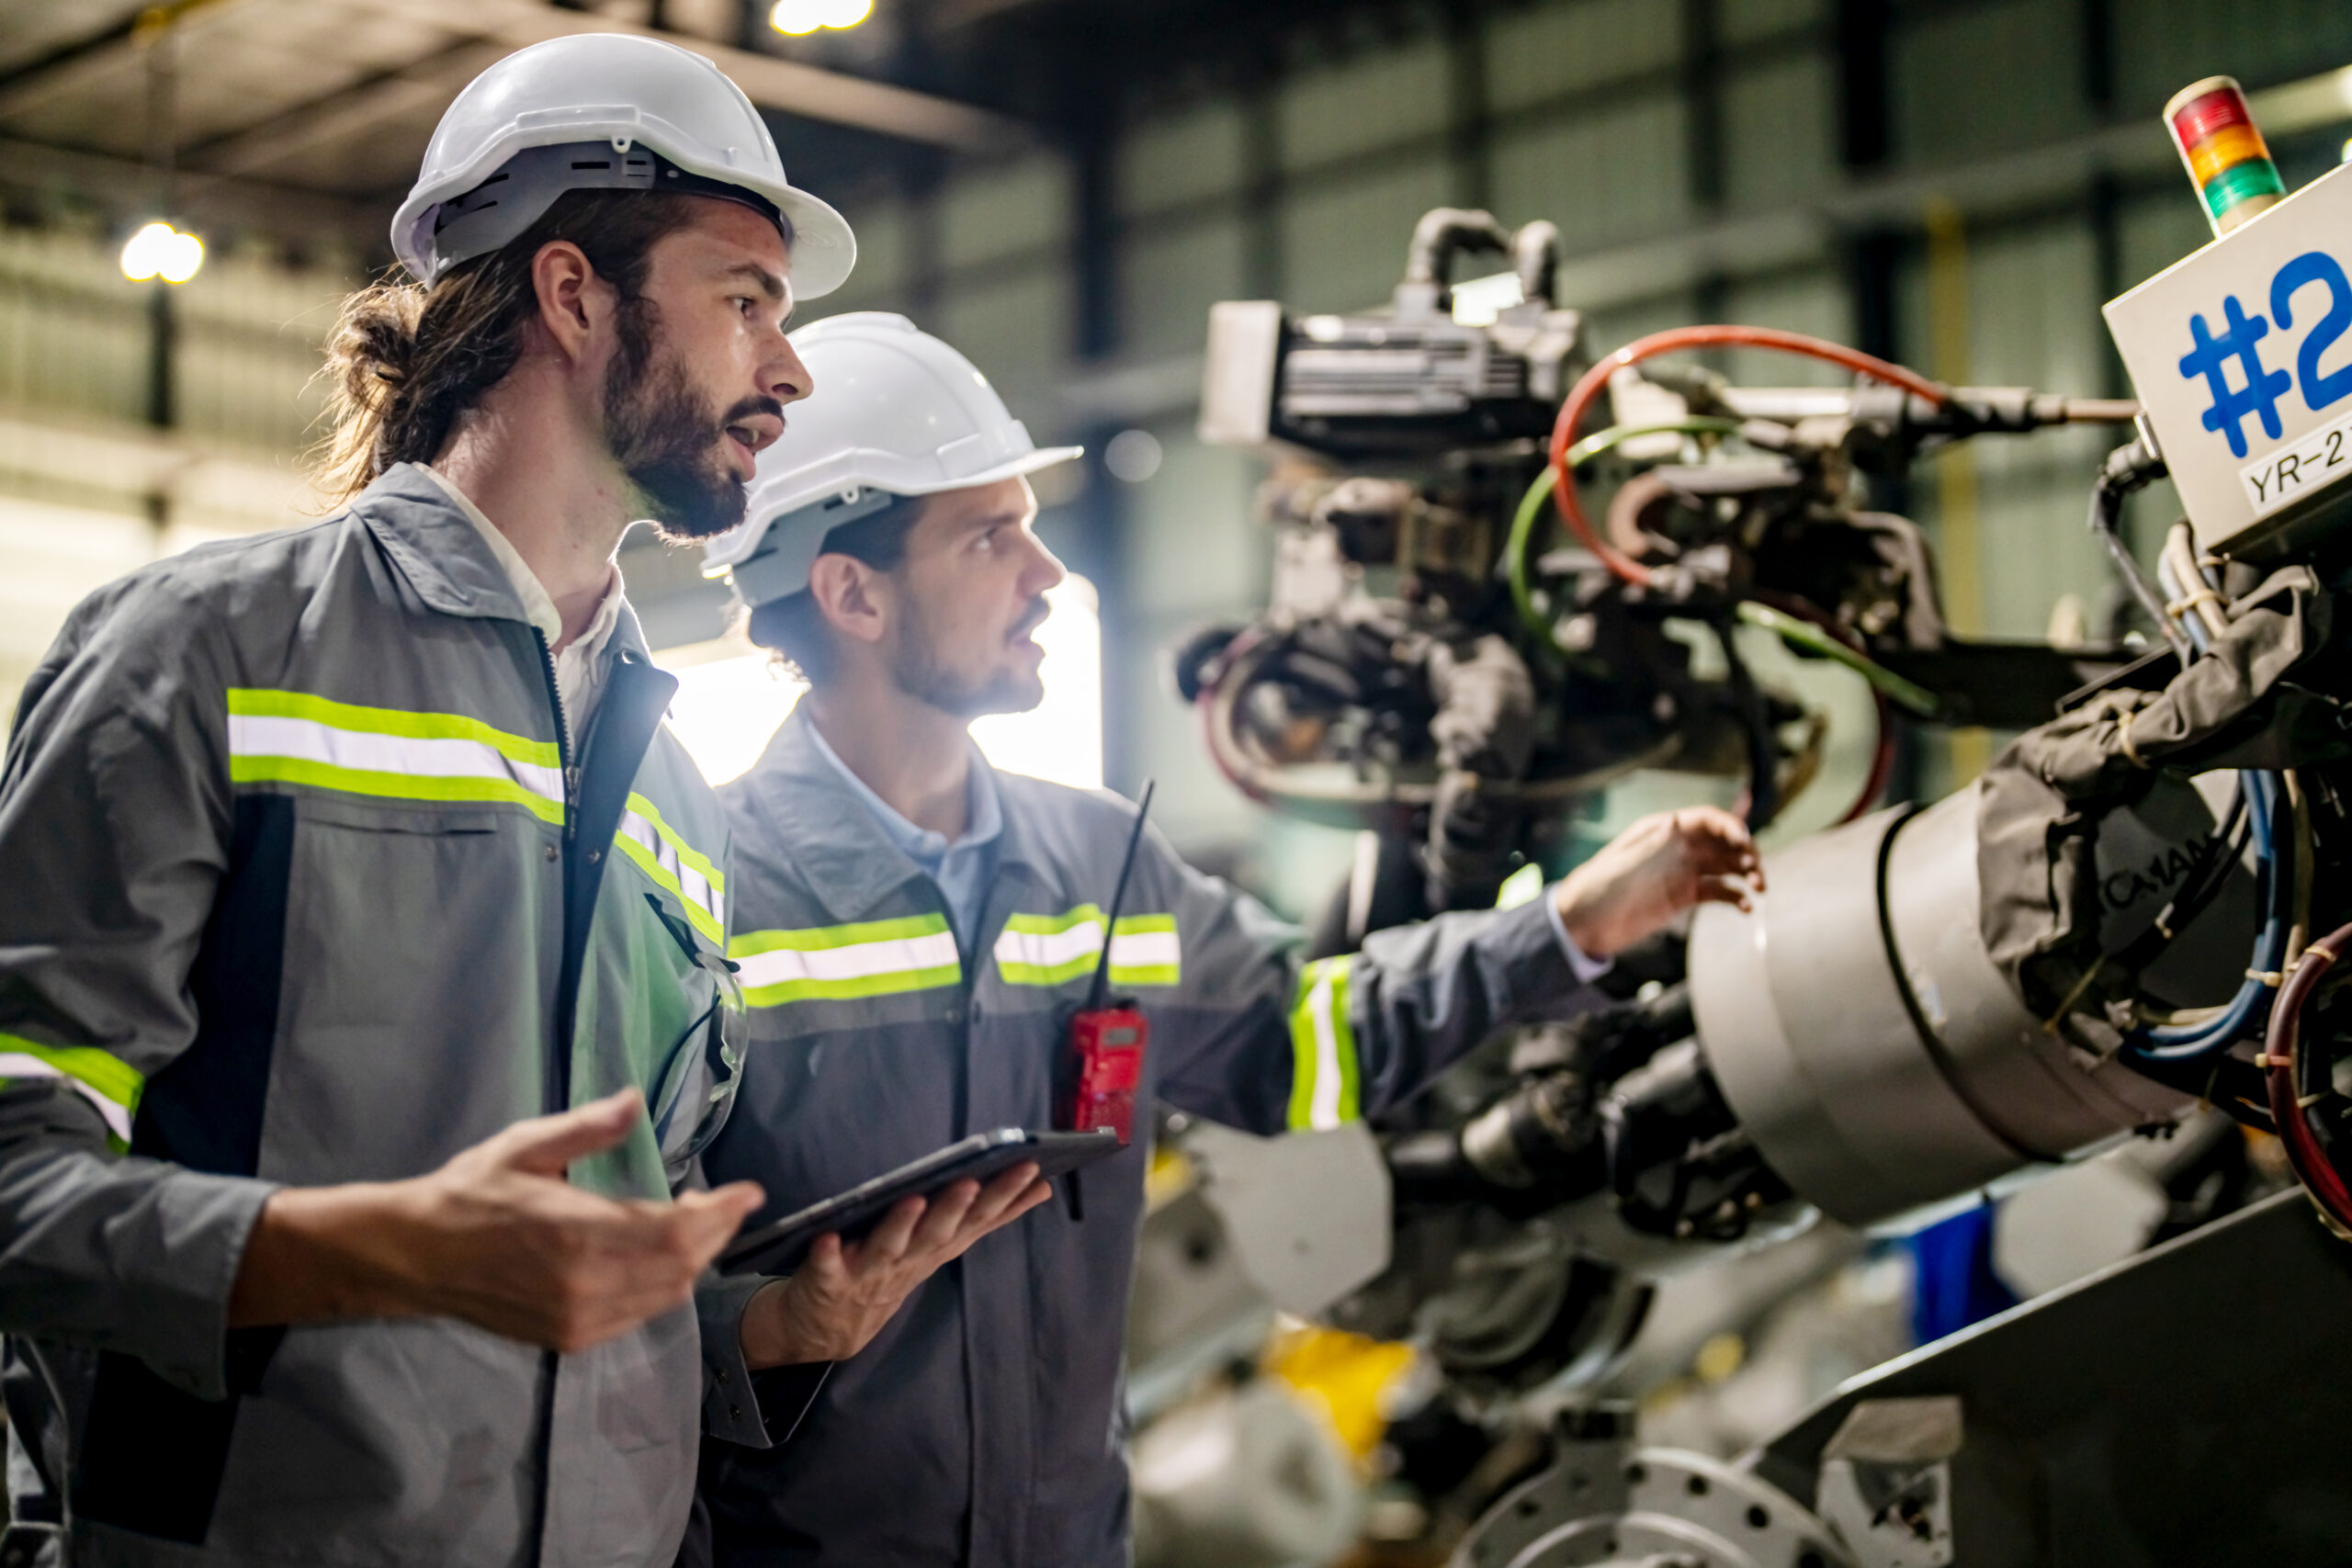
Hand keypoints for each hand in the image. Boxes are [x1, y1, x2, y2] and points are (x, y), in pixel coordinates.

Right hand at [229, 1089, 764, 1353]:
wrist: (415, 1258)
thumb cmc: (470, 1192)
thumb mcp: (524, 1147)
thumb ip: (585, 1129)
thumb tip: (634, 1103)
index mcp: (574, 1233)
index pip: (675, 1231)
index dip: (720, 1213)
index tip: (749, 1192)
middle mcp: (583, 1285)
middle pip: (681, 1266)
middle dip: (715, 1232)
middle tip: (726, 1202)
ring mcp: (578, 1319)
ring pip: (665, 1295)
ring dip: (693, 1260)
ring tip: (699, 1224)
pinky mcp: (570, 1339)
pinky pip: (638, 1314)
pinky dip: (663, 1285)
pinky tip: (661, 1257)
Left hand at [737, 1163, 1052, 1367]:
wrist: (826, 1330)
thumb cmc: (889, 1273)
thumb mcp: (941, 1246)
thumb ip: (983, 1217)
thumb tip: (1041, 1187)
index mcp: (935, 1248)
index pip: (977, 1220)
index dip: (1005, 1197)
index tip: (1031, 1169)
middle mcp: (907, 1261)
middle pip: (935, 1234)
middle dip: (955, 1209)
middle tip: (972, 1182)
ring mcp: (867, 1274)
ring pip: (888, 1248)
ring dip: (902, 1226)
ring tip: (914, 1201)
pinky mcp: (827, 1281)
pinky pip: (826, 1268)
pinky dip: (827, 1255)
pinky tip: (826, 1237)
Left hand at [1551, 805, 1763, 958]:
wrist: (1583, 924)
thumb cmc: (1596, 889)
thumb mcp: (1622, 867)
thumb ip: (1652, 847)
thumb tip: (1676, 821)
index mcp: (1662, 831)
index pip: (1706, 820)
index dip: (1730, 827)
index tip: (1746, 843)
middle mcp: (1678, 847)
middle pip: (1723, 842)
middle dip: (1746, 852)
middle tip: (1758, 872)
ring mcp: (1683, 871)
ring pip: (1726, 866)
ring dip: (1747, 874)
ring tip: (1760, 889)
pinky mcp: (1685, 896)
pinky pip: (1718, 891)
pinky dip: (1735, 897)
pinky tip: (1745, 908)